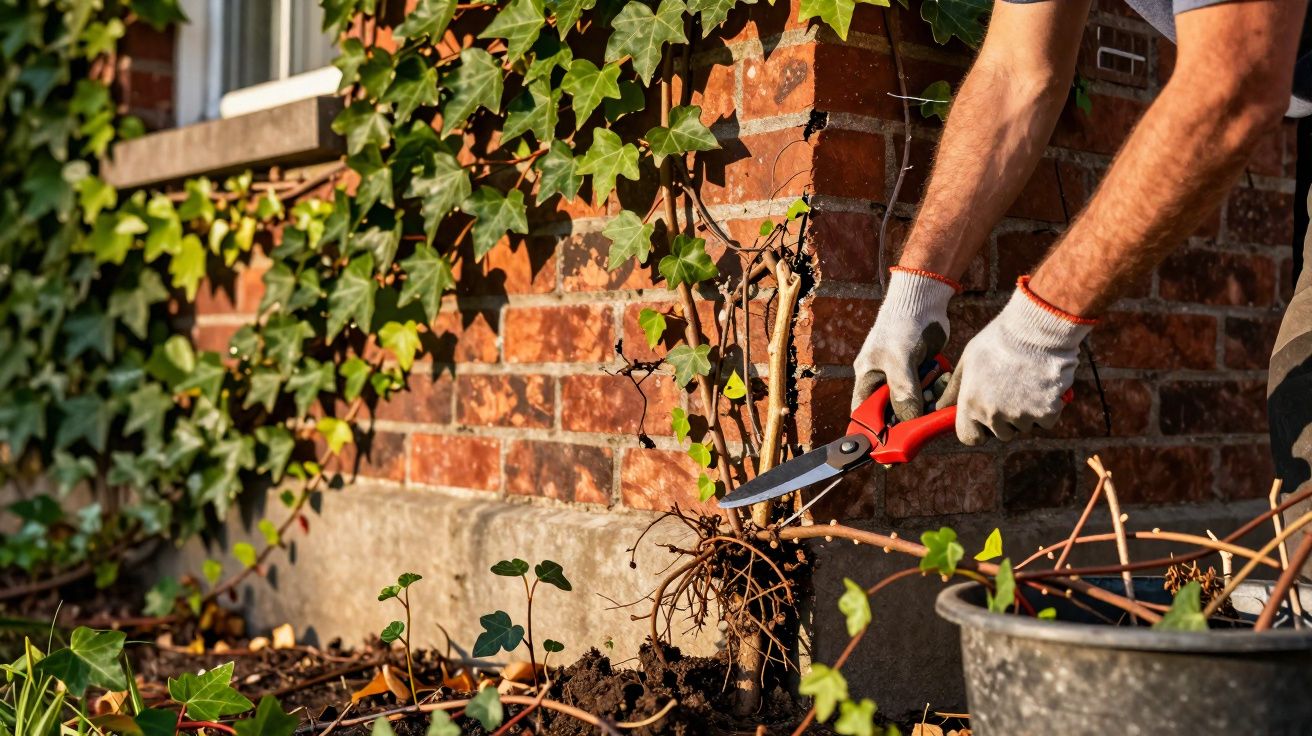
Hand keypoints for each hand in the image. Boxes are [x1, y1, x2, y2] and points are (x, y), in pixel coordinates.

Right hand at [851, 268, 957, 420]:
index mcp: (868, 380)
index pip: (865, 415)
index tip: (892, 446)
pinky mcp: (923, 375)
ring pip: (917, 405)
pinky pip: (932, 393)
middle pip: (895, 415)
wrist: (924, 300)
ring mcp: (905, 379)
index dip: (875, 432)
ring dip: (929, 401)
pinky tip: (942, 376)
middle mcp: (884, 383)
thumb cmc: (901, 325)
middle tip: (925, 416)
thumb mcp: (899, 360)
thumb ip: (903, 391)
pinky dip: (939, 389)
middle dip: (911, 416)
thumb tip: (908, 422)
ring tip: (934, 385)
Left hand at [938, 277, 1093, 444]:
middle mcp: (994, 415)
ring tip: (1026, 381)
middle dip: (1005, 418)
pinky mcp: (1047, 412)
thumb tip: (940, 408)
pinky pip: (1046, 421)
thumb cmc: (998, 341)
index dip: (977, 430)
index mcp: (971, 404)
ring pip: (1024, 426)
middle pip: (1001, 433)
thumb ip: (955, 389)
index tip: (983, 418)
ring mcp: (1021, 416)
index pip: (969, 437)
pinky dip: (1048, 407)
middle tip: (1010, 390)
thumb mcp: (967, 361)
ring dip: (1027, 412)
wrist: (1036, 329)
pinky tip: (1043, 384)